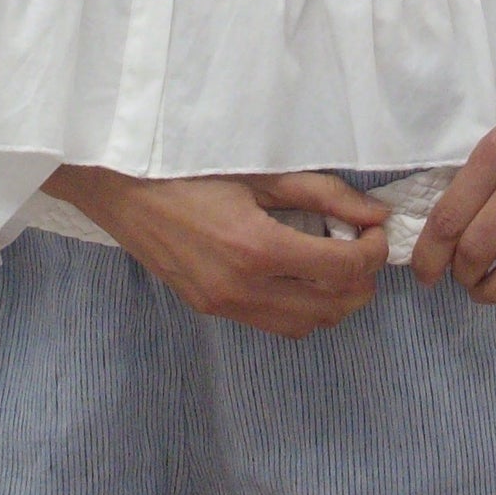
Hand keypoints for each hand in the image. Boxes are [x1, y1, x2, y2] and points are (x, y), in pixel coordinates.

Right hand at [41, 165, 390, 337]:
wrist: (120, 186)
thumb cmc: (187, 168)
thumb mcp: (261, 172)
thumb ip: (323, 195)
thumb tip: (373, 215)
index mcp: (257, 248)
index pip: (343, 270)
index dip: (373, 252)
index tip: (375, 230)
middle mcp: (241, 288)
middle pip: (333, 308)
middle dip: (361, 281)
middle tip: (361, 246)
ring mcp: (223, 305)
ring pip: (306, 326)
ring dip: (333, 301)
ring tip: (334, 262)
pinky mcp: (210, 309)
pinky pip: (272, 325)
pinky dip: (300, 309)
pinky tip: (298, 275)